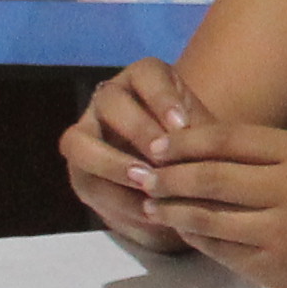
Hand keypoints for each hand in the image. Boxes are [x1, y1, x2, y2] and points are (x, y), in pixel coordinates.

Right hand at [61, 58, 197, 252]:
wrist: (180, 178)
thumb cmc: (199, 147)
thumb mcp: (207, 138)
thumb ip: (202, 140)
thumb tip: (197, 154)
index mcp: (144, 79)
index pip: (147, 74)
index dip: (162, 97)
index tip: (182, 126)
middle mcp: (109, 100)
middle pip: (109, 102)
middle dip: (135, 130)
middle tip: (161, 158)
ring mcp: (87, 133)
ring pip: (79, 142)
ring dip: (112, 165)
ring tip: (148, 187)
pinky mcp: (81, 171)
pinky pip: (86, 182)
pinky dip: (116, 200)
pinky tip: (145, 213)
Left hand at [138, 117, 286, 287]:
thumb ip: (254, 152)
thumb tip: (185, 146)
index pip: (227, 139)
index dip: (184, 142)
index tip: (157, 146)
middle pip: (210, 177)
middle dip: (168, 177)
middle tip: (144, 176)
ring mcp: (280, 230)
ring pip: (207, 216)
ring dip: (171, 210)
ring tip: (151, 205)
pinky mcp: (271, 264)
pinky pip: (217, 248)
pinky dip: (192, 236)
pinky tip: (181, 229)